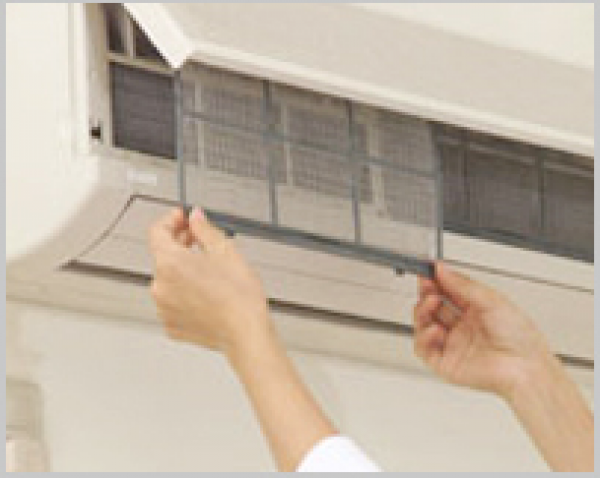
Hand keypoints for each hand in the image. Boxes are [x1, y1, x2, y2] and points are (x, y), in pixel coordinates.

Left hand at [148, 208, 271, 358]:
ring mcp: (163, 308)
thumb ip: (204, 229)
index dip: (171, 220)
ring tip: (210, 272)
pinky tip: (207, 293)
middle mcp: (160, 286)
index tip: (182, 218)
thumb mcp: (225, 250)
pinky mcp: (172, 325)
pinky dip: (185, 294)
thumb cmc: (239, 297)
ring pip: (168, 280)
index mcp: (169, 263)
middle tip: (200, 241)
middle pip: (163, 256)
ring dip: (183, 271)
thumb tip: (196, 218)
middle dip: (180, 245)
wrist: (246, 332)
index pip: (157, 232)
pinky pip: (173, 301)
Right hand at [413, 262, 553, 398]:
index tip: (429, 271)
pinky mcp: (446, 364)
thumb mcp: (491, 301)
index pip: (448, 293)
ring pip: (425, 326)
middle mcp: (464, 328)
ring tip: (430, 303)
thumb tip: (442, 270)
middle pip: (434, 308)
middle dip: (427, 294)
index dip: (437, 282)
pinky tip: (434, 329)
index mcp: (476, 312)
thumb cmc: (520, 338)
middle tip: (425, 284)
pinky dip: (423, 338)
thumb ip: (463, 285)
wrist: (526, 368)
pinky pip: (424, 349)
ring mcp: (454, 345)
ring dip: (422, 312)